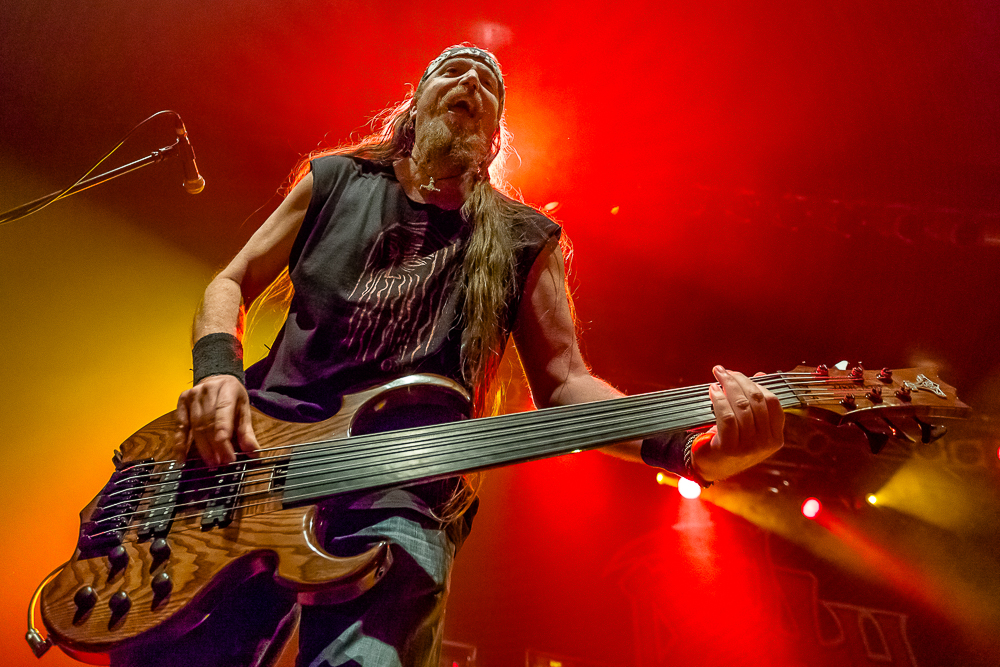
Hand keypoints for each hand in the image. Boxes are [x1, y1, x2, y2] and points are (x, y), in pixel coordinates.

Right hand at [175, 374, 259, 466]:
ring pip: (195, 426)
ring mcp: (192, 395)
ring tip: (210, 462)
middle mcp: (207, 390)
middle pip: (208, 422)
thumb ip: (247, 431)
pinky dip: (180, 443)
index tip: (227, 454)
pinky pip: (180, 426)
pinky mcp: (181, 402)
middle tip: (220, 463)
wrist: (215, 379)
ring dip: (202, 447)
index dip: (223, 435)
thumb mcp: (243, 409)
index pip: (223, 413)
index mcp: (227, 388)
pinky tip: (182, 458)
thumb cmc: (232, 397)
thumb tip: (253, 452)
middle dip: (214, 445)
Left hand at [691, 366, 783, 481]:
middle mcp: (766, 443)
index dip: (756, 383)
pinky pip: (726, 416)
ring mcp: (749, 447)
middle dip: (739, 380)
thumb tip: (760, 375)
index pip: (772, 402)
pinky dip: (719, 400)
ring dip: (727, 386)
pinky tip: (713, 391)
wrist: (712, 468)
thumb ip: (756, 403)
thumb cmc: (731, 443)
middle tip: (724, 371)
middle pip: (756, 401)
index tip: (739, 375)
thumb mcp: (749, 425)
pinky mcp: (730, 448)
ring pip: (741, 406)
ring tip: (717, 378)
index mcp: (776, 437)